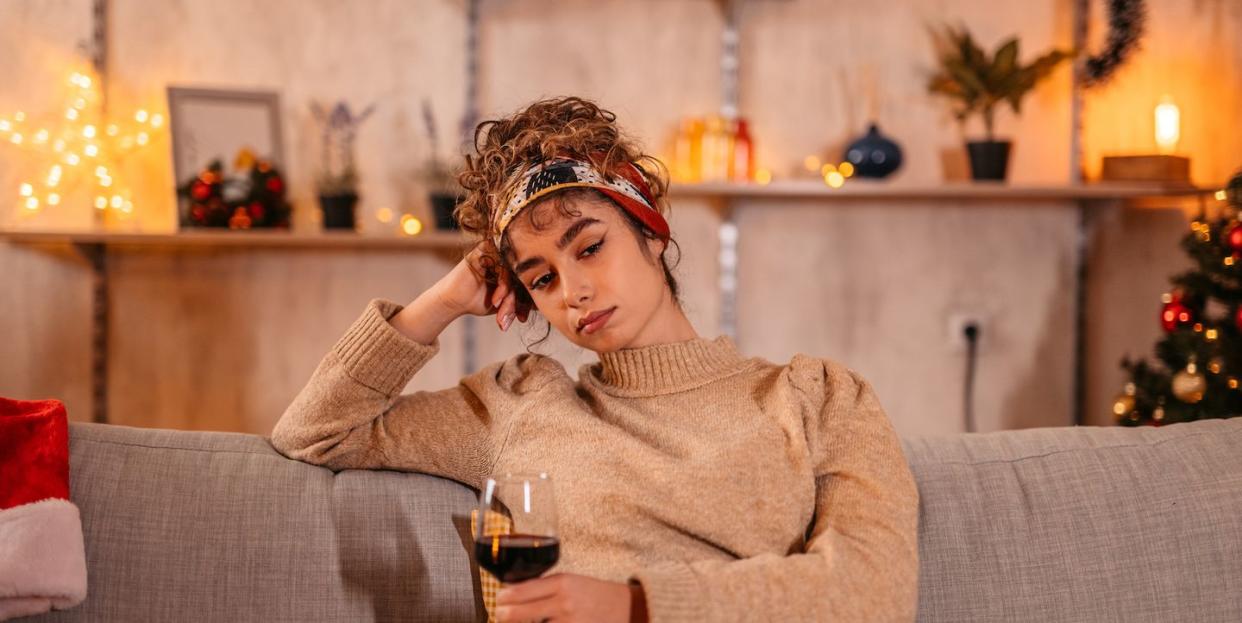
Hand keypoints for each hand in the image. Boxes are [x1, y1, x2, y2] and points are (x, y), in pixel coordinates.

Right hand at [432, 243, 530, 330]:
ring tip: (503, 312)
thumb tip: (545, 304)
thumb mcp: (507, 304)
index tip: (522, 318)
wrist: (454, 302)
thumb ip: (524, 300)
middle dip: (519, 301)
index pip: (530, 279)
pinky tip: (496, 300)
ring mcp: (496, 250)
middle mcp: (507, 255)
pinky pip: (502, 265)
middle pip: (524, 276)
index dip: (528, 301)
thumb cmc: (480, 302)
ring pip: (514, 272)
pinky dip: (502, 285)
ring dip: (510, 296)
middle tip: (515, 318)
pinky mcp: (485, 250)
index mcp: (514, 265)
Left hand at [495, 573, 640, 622]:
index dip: (505, 596)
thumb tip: (515, 592)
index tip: (498, 598)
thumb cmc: (596, 594)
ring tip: (510, 622)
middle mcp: (564, 603)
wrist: (627, 608)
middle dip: (505, 616)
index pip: (524, 590)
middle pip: (522, 612)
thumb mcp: (572, 582)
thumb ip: (547, 587)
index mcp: (562, 583)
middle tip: (499, 615)